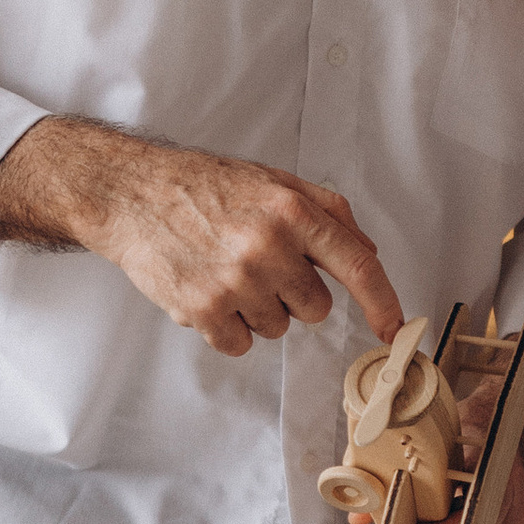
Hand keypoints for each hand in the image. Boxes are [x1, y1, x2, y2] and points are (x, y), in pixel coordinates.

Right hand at [0, 119, 403, 356]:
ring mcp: (235, 281)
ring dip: (257, 309)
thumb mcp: (271, 180)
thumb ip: (326, 211)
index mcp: (291, 210)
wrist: (129, 194)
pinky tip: (207, 291)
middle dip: (293, 294)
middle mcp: (268, 246)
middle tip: (257, 264)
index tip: (393, 326)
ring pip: (277, 328)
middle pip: (314, 308)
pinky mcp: (203, 310)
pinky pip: (240, 344)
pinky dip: (228, 328)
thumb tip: (367, 253)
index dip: (382, 301)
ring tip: (224, 272)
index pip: (357, 263)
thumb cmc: (200, 186)